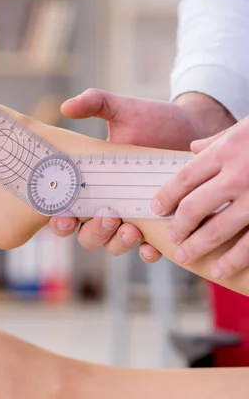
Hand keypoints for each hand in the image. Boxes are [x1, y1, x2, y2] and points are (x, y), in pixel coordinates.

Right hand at [49, 89, 225, 261]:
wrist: (191, 128)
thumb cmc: (152, 120)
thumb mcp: (122, 109)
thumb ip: (94, 103)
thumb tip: (66, 106)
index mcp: (90, 185)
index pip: (64, 210)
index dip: (59, 220)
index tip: (63, 214)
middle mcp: (106, 207)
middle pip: (88, 235)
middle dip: (94, 232)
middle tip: (108, 216)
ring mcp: (131, 218)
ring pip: (114, 245)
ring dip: (118, 243)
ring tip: (131, 229)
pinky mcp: (157, 225)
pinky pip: (147, 250)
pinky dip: (147, 252)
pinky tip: (150, 246)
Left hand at [151, 117, 248, 279]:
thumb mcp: (246, 128)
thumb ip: (218, 141)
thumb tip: (193, 149)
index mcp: (227, 151)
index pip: (185, 179)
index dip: (167, 196)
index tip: (158, 208)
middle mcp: (239, 175)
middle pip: (194, 208)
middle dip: (179, 226)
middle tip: (174, 237)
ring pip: (217, 231)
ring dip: (197, 248)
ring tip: (186, 257)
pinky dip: (233, 261)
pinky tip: (221, 270)